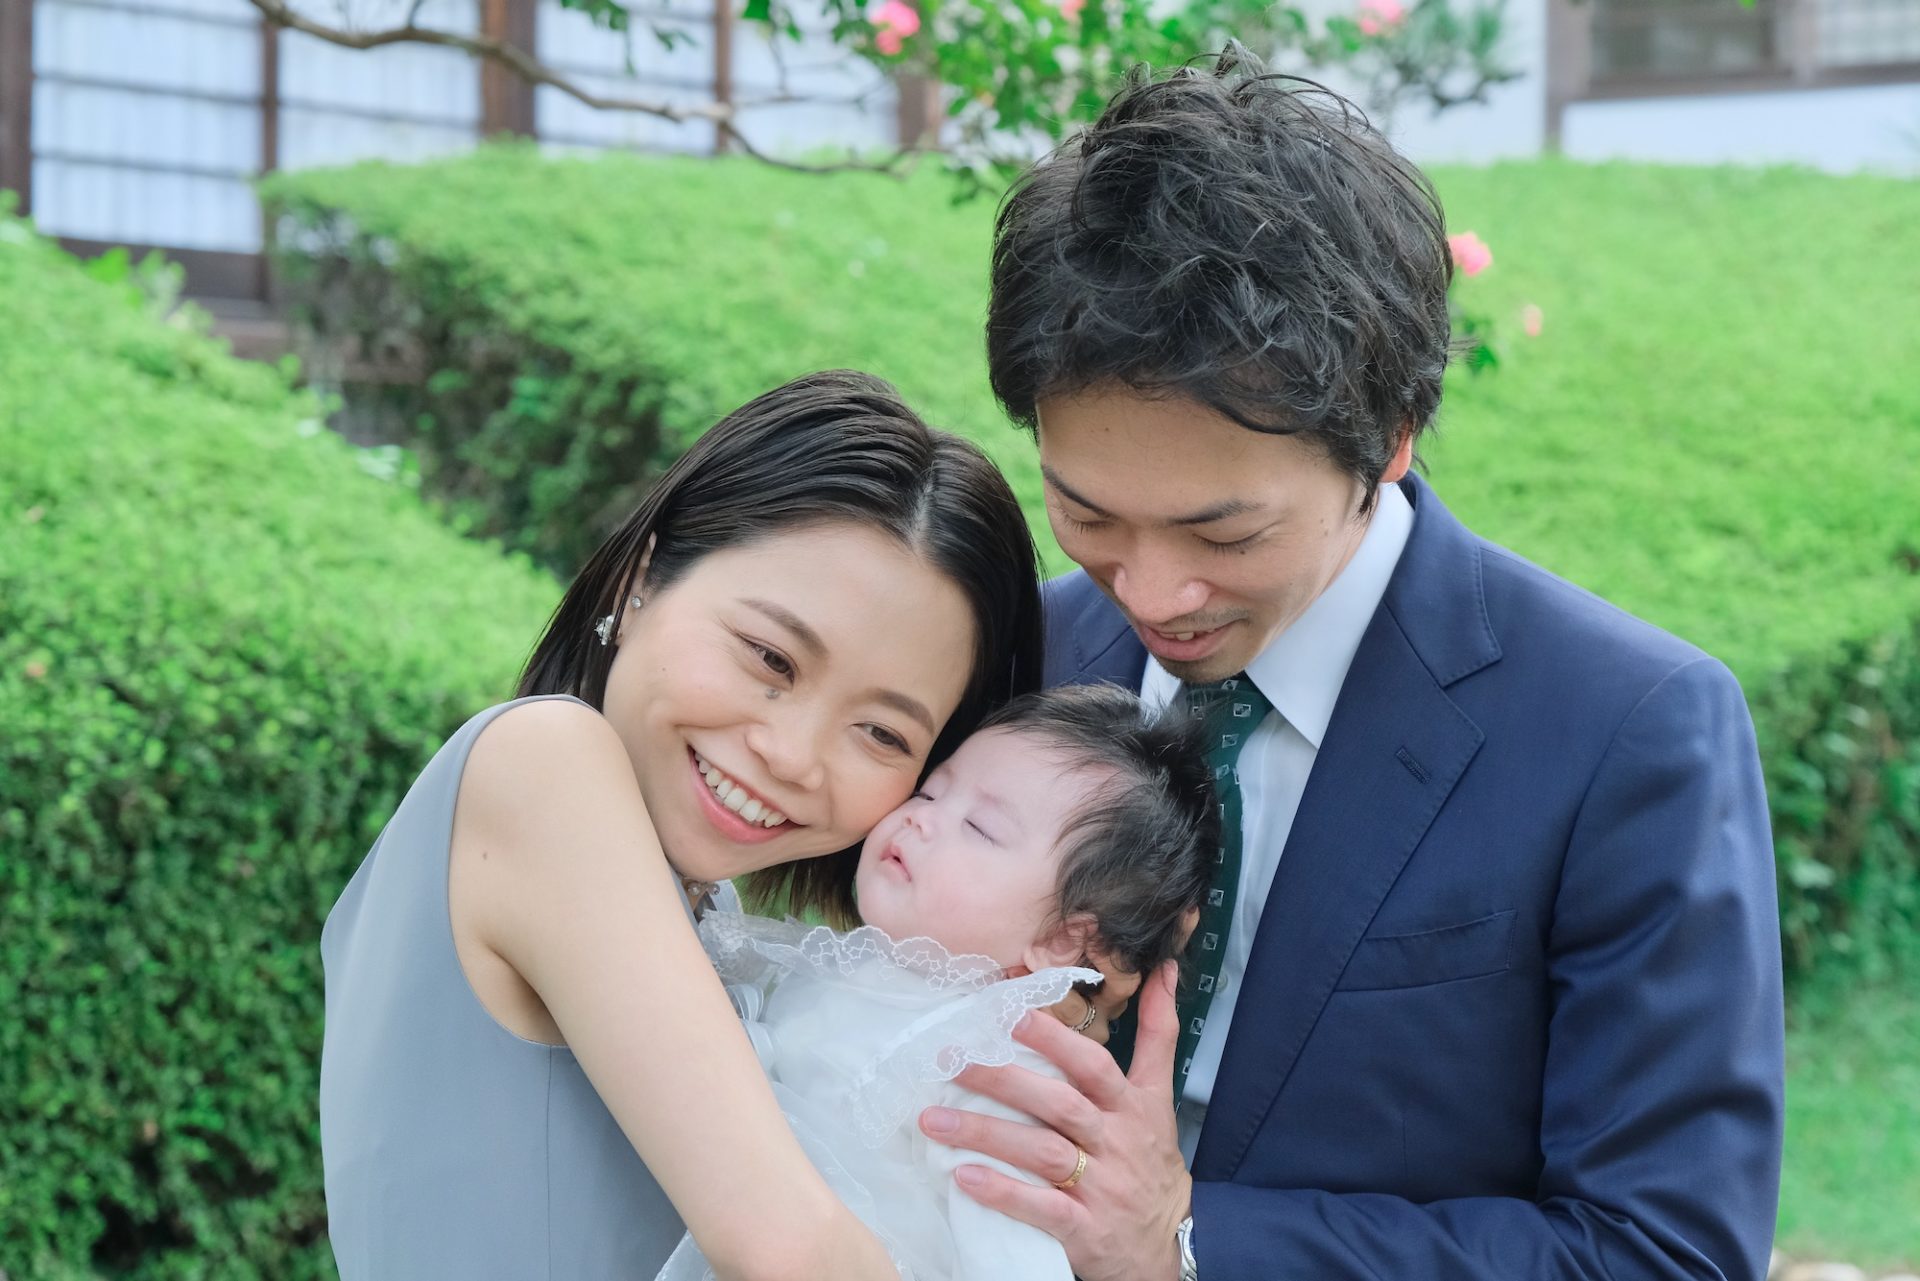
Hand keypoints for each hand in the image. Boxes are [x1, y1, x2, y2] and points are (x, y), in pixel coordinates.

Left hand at [920, 962, 1189, 1280]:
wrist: (1169, 1241)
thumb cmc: (1152, 1157)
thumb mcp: (1160, 1094)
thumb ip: (1160, 1030)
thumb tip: (1164, 966)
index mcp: (1129, 1105)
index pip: (1091, 1064)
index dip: (1051, 1037)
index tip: (1004, 1010)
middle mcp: (1115, 1142)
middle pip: (1059, 1104)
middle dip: (1003, 1081)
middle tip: (949, 1060)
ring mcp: (1101, 1188)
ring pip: (1041, 1154)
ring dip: (985, 1135)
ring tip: (932, 1120)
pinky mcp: (1085, 1231)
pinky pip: (1042, 1210)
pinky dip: (1004, 1193)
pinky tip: (964, 1176)